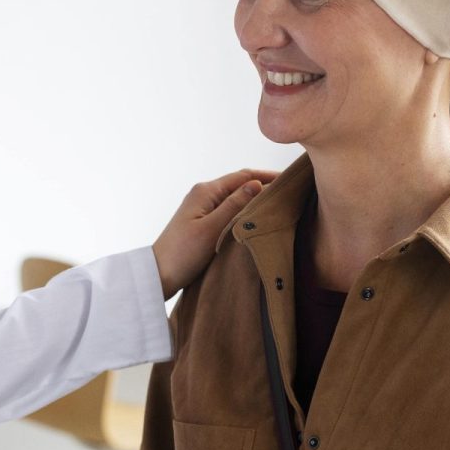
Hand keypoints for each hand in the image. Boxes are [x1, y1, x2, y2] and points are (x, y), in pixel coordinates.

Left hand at [152, 168, 280, 298]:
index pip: (243, 176)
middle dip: (264, 185)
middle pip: (240, 184)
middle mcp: (203, 194)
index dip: (268, 176)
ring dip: (255, 198)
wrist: (159, 274)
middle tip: (290, 192)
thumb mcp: (212, 228)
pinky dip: (244, 210)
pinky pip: (228, 209)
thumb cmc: (183, 253)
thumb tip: (257, 183)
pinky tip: (255, 218)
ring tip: (278, 204)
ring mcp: (202, 207)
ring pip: (235, 197)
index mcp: (205, 191)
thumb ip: (234, 205)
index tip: (290, 180)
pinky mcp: (202, 221)